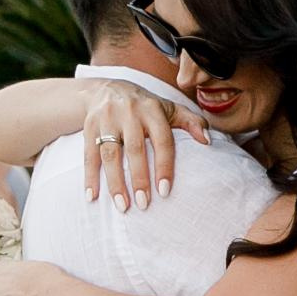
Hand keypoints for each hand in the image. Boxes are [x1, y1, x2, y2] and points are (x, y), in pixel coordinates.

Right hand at [85, 82, 203, 208]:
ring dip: (115, 182)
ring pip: (110, 153)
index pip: (161, 140)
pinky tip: (92, 196)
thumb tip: (207, 140)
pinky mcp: (89, 126)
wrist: (106, 89)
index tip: (165, 191)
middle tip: (144, 205)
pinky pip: (89, 154)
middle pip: (134, 149)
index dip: (164, 166)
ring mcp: (107, 119)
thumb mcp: (169, 108)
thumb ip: (190, 122)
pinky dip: (90, 176)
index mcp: (153, 109)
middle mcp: (129, 112)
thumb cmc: (145, 106)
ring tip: (122, 206)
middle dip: (139, 178)